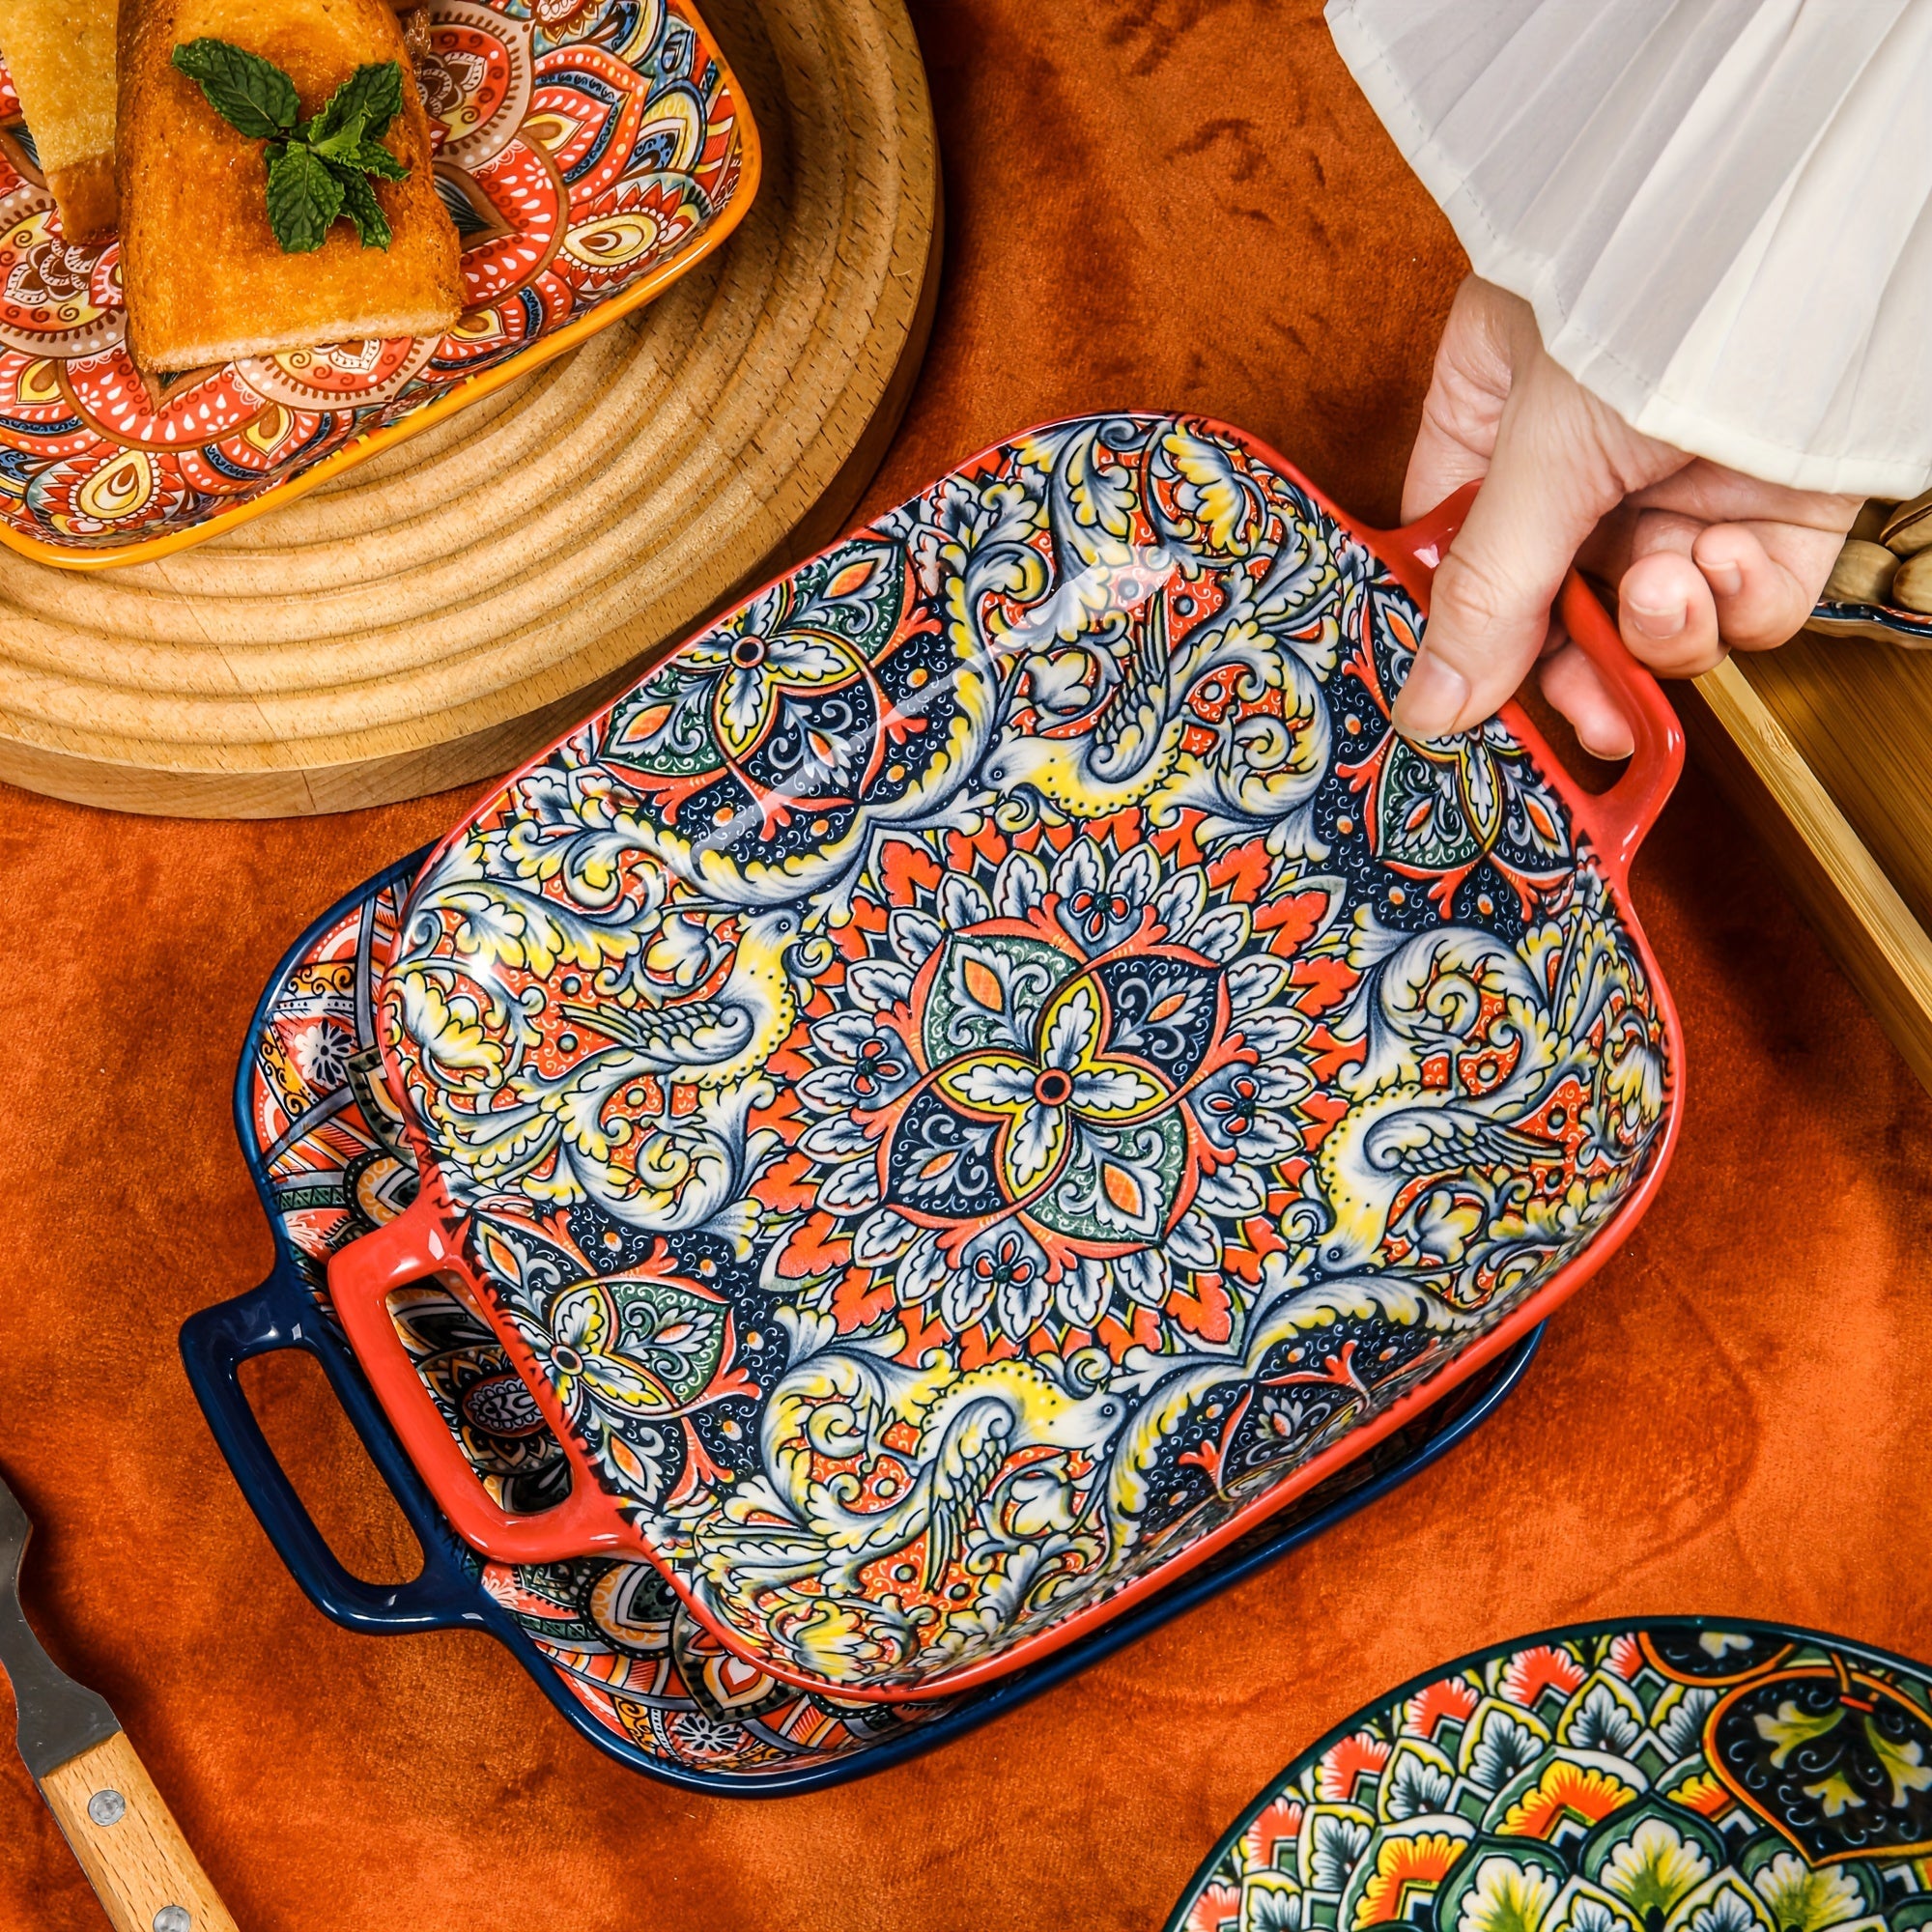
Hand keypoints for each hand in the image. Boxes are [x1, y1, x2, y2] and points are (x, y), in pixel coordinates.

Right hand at [1394, 276, 1860, 756]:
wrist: (1820, 227)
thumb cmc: (1656, 291)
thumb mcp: (1544, 448)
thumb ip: (1487, 589)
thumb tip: (1427, 707)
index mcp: (1497, 415)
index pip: (1459, 557)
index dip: (1464, 639)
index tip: (1468, 707)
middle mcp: (1585, 458)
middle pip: (1561, 611)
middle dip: (1578, 666)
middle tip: (1589, 714)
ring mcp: (1684, 481)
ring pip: (1657, 621)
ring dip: (1660, 627)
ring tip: (1666, 584)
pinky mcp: (1781, 503)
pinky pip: (1749, 603)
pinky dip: (1739, 602)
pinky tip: (1726, 553)